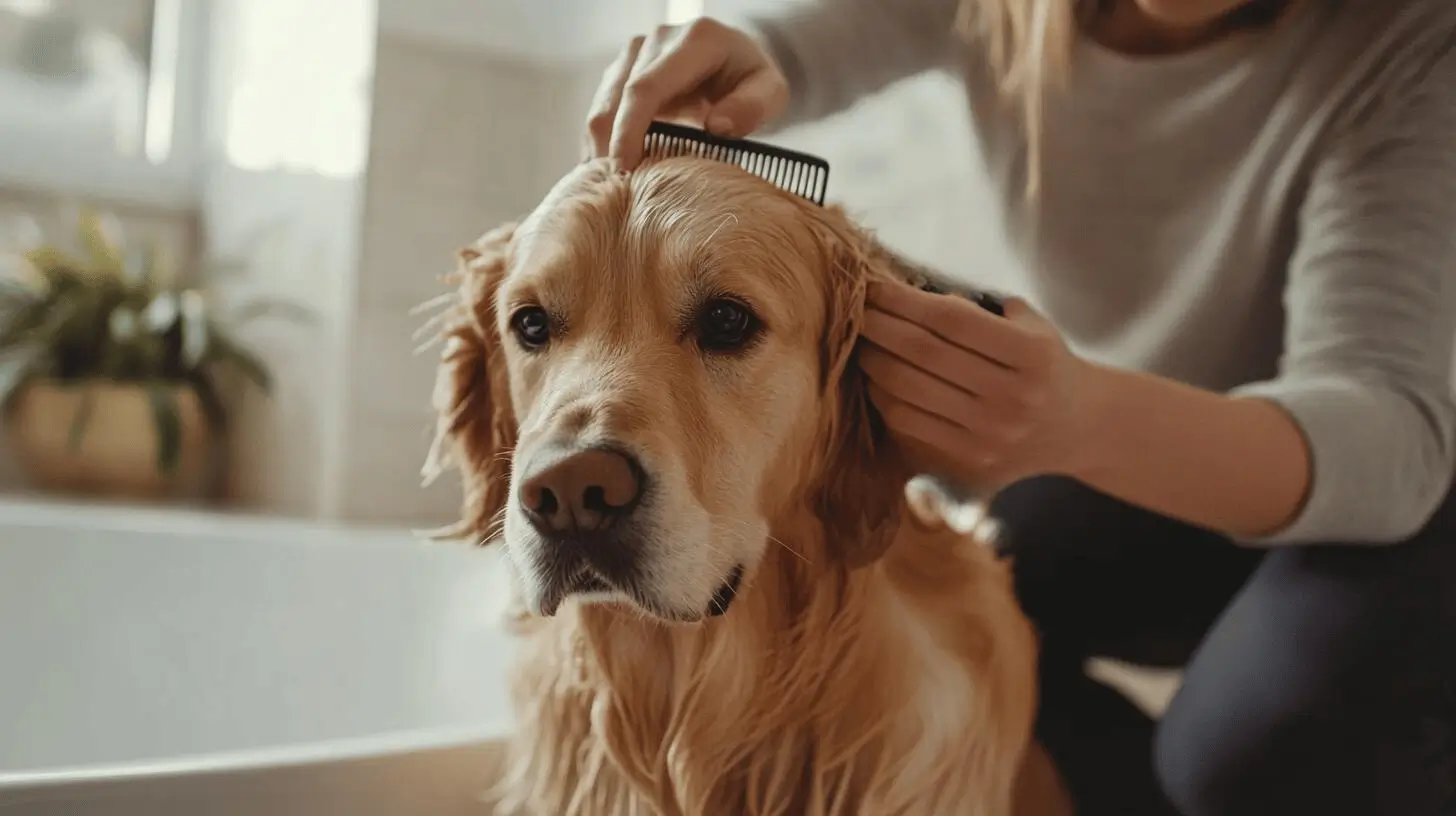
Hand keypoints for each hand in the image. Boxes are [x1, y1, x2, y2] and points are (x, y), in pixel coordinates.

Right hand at [583, 18, 788, 169]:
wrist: (737, 61)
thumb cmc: (753, 80)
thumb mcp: (771, 91)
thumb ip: (752, 107)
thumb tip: (717, 126)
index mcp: (694, 40)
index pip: (646, 88)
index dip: (629, 130)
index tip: (624, 169)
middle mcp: (656, 40)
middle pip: (615, 100)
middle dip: (609, 147)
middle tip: (614, 193)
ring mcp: (634, 54)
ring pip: (600, 107)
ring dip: (601, 149)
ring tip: (611, 188)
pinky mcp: (620, 72)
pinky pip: (601, 112)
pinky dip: (602, 144)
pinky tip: (611, 173)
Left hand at [859, 281, 1097, 488]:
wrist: (1079, 428)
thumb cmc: (1043, 364)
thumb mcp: (1031, 326)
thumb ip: (980, 308)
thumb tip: (908, 293)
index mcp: (1031, 354)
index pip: (950, 319)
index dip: (904, 300)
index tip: (874, 287)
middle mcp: (1013, 396)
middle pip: (923, 353)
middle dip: (880, 327)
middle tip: (855, 310)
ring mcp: (991, 433)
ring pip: (908, 389)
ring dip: (874, 362)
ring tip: (861, 343)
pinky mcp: (972, 460)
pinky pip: (908, 423)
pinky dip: (882, 398)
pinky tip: (875, 379)